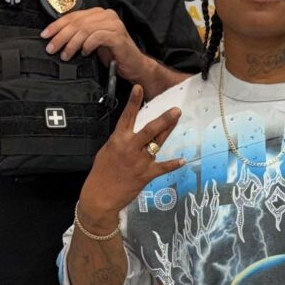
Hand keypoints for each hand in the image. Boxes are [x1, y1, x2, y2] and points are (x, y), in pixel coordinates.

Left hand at [45, 6, 152, 84]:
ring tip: (65, 54)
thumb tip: (56, 37)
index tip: (45, 35)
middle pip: (77, 22)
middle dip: (61, 36)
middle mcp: (107, 15)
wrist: (134, 66)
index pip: (73, 16)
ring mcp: (114, 24)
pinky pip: (97, 37)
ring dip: (72, 43)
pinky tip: (85, 53)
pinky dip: (88, 45)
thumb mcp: (92, 42)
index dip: (57, 25)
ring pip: (85, 29)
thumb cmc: (113, 54)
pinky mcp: (118, 36)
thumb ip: (79, 35)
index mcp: (99, 14)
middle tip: (52, 48)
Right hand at [78, 86, 183, 225]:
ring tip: (177, 120)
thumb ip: (119, 141)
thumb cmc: (101, 173)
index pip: (127, 117)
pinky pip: (162, 167)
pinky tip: (183, 160)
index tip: (139, 88)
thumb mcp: (106, 151)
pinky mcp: (146, 174)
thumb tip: (128, 133)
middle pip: (149, 130)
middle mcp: (130, 148)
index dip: (133, 102)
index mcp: (118, 140)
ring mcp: (139, 161)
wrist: (100, 196)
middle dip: (163, 119)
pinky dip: (173, 164)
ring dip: (168, 131)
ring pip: (157, 143)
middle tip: (175, 109)